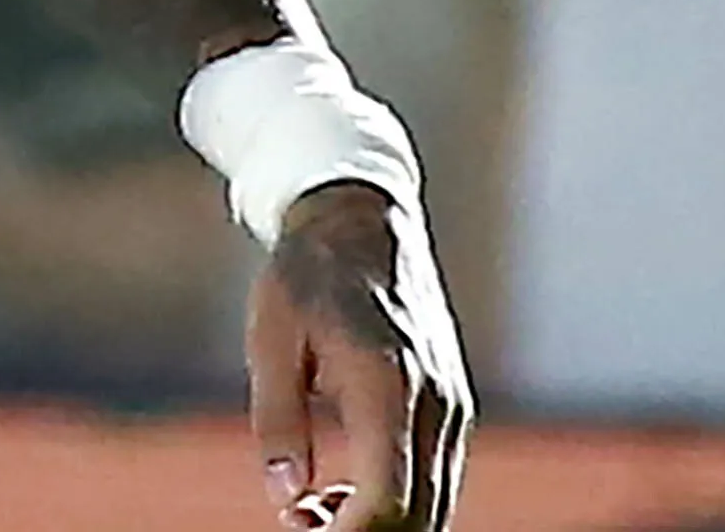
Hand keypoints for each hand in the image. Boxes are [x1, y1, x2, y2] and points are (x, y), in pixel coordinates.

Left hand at [245, 183, 468, 531]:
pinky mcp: (455, 407)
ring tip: (309, 507)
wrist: (361, 222)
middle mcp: (435, 399)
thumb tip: (286, 497)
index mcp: (387, 379)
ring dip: (377, 525)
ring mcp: (454, 405)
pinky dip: (396, 505)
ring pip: (434, 508)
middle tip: (297, 522)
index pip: (387, 499)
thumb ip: (277, 419)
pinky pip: (437, 482)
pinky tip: (343, 489)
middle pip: (418, 518)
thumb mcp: (269, 337)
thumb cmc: (306, 276)